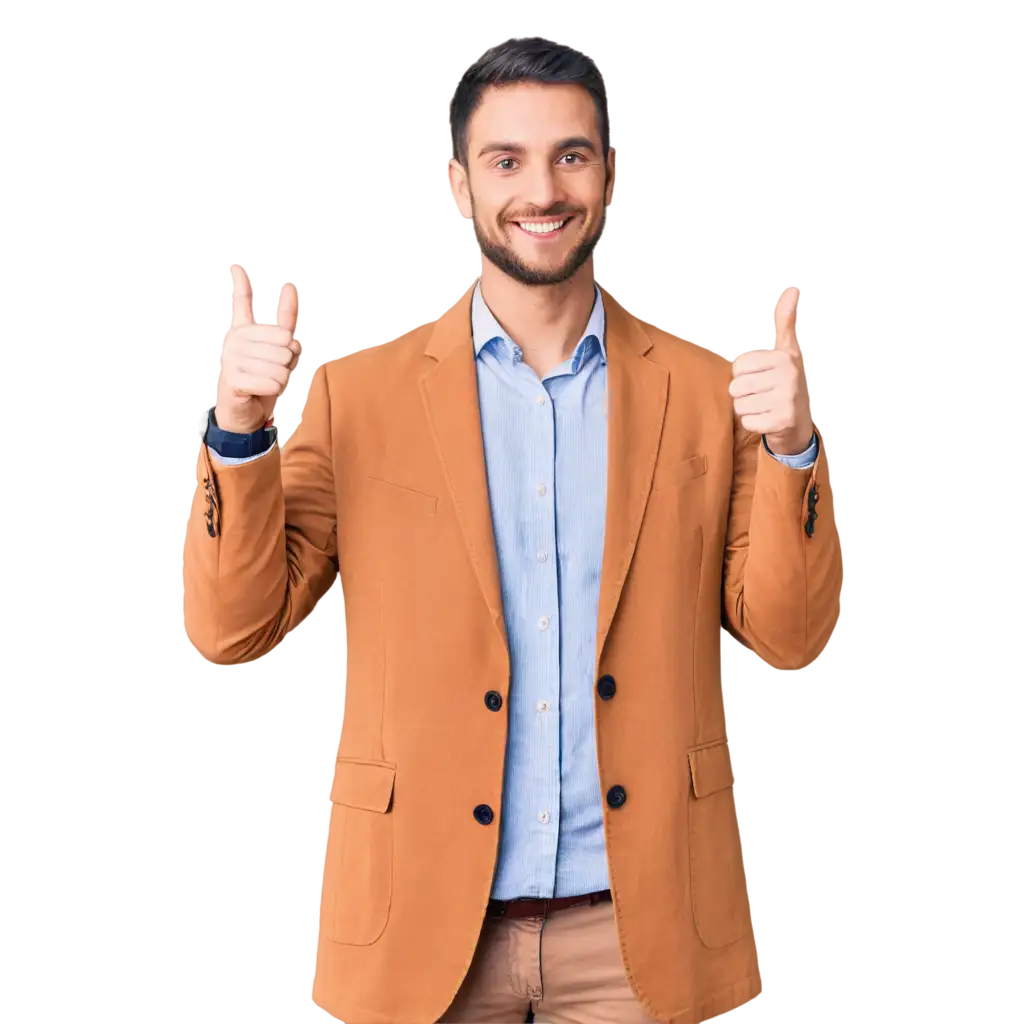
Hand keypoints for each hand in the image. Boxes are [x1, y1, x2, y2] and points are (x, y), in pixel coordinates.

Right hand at [214, 265, 299, 433]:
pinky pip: (272, 382)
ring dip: (282, 380)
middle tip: (275, 372)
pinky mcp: (232, 379)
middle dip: (289, 363)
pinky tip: (264, 392)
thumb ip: (288, 332)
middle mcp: (235, 340)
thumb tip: (289, 289)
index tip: (236, 266)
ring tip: (268, 383)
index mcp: (244, 331)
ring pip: (282, 366)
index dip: (241, 286)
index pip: (242, 304)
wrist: (244, 413)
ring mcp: (232, 359)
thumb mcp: (280, 357)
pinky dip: (275, 390)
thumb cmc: (263, 382)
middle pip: (285, 344)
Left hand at [728, 287, 813, 455]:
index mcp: (784, 356)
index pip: (737, 367)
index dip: (742, 375)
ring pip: (740, 406)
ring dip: (747, 410)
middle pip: (736, 387)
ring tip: (764, 407)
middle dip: (743, 395)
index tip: (760, 377)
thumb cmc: (785, 381)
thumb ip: (786, 323)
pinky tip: (768, 421)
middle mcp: (789, 375)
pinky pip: (748, 422)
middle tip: (761, 395)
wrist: (799, 421)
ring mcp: (788, 399)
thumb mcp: (786, 350)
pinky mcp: (783, 421)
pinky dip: (753, 424)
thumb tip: (794, 290)